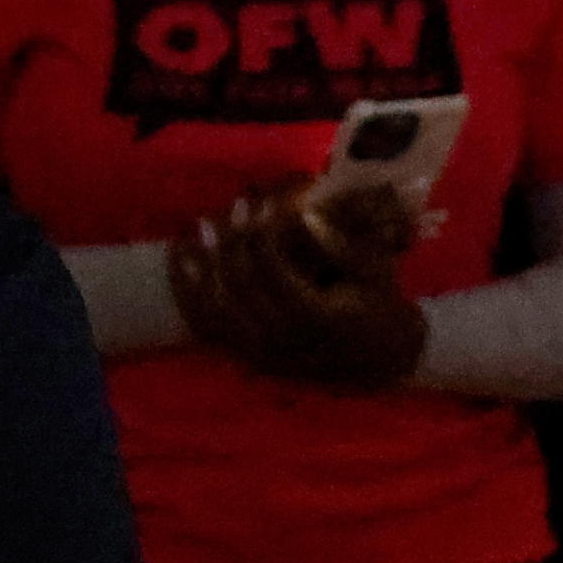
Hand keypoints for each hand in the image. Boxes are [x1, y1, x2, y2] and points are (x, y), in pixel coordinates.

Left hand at [169, 181, 428, 391]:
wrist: (381, 359)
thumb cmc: (380, 304)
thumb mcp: (371, 270)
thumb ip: (337, 244)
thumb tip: (303, 213)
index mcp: (314, 318)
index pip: (270, 268)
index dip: (262, 231)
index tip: (264, 202)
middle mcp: (281, 340)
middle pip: (238, 283)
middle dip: (232, 239)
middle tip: (233, 205)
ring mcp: (261, 353)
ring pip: (215, 306)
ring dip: (201, 264)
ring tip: (197, 228)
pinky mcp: (248, 358)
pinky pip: (208, 326)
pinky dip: (189, 294)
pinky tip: (182, 262)